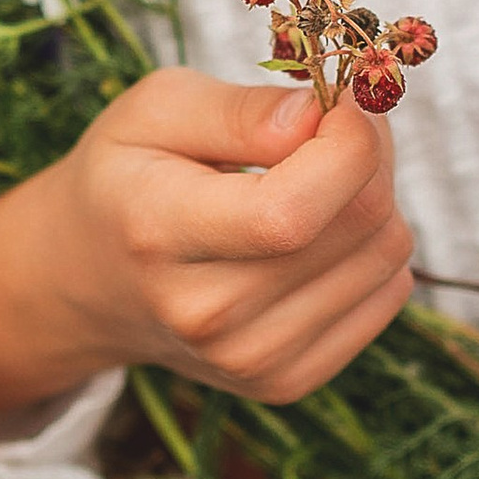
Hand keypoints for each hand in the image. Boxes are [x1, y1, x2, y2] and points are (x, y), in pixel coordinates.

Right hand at [0, 67, 414, 422]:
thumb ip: (239, 109)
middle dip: (369, 152)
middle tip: (333, 124)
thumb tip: (317, 118)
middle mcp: (207, 314)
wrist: (89, 281)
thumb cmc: (127, 178)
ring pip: (388, 256)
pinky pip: (390, 294)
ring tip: (317, 177)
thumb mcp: (154, 110)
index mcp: (160, 233)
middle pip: (358, 225)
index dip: (349, 141)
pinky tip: (322, 230)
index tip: (344, 98)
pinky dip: (373, 248)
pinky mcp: (286, 380)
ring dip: (375, 197)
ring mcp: (249, 360)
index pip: (293, 211)